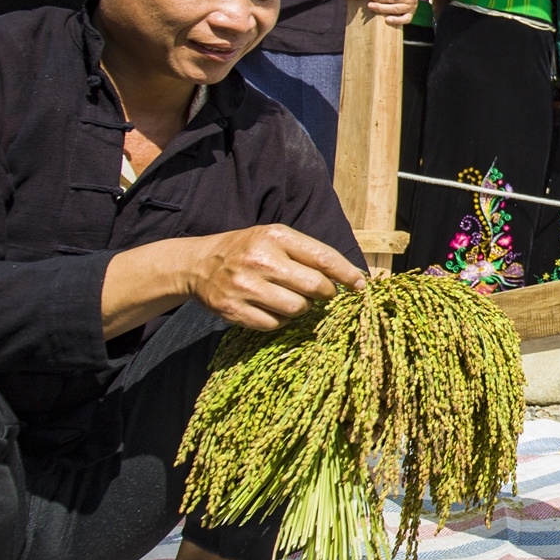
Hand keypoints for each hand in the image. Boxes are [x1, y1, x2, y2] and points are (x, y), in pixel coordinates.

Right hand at [184, 224, 364, 330]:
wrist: (199, 264)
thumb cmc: (249, 250)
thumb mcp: (276, 238)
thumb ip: (309, 253)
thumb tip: (350, 278)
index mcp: (275, 236)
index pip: (323, 257)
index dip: (346, 273)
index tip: (360, 285)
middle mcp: (260, 260)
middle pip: (314, 287)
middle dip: (326, 293)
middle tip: (323, 293)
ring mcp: (245, 287)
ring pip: (297, 309)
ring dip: (302, 307)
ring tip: (289, 296)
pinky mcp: (234, 310)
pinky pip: (275, 324)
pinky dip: (279, 319)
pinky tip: (270, 306)